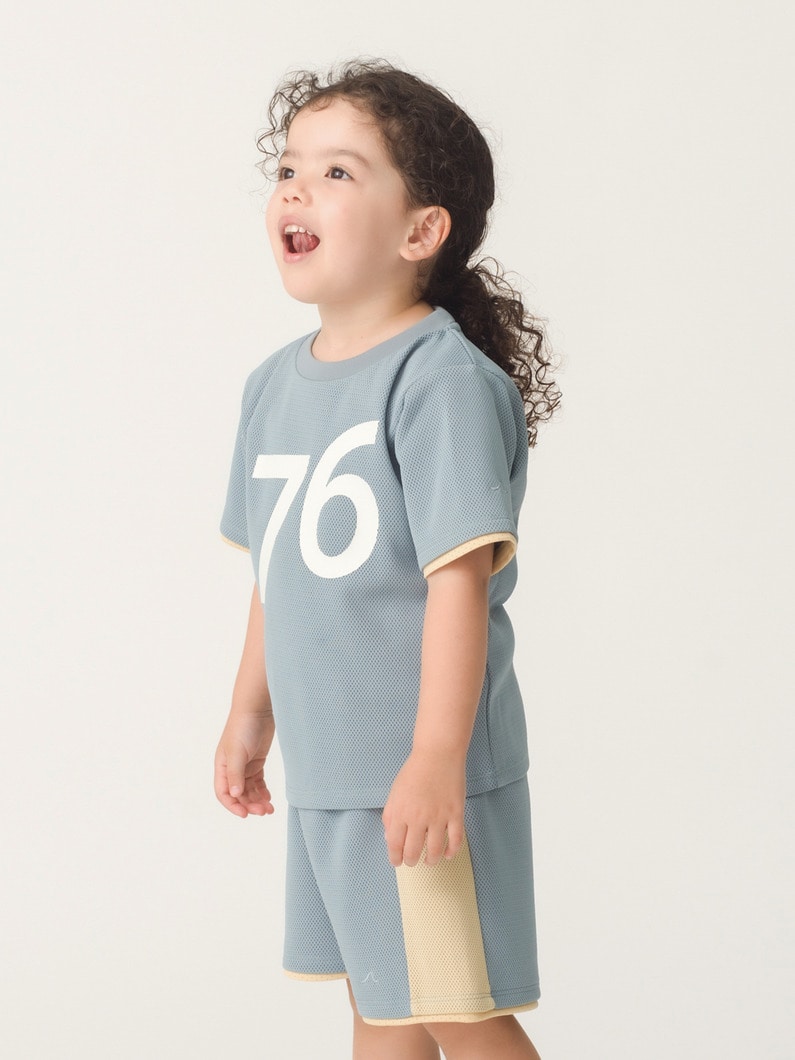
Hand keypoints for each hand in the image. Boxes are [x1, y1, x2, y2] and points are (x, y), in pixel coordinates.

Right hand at [214, 709, 275, 817]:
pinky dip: (262, 792)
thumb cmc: (243, 727)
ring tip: (269, 809)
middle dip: (249, 805)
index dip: (233, 806)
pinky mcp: (257, 762)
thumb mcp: (237, 752)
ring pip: (249, 791)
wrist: (257, 709)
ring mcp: (245, 765)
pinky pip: (258, 783)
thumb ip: (235, 774)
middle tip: (263, 811)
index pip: (223, 793)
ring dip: (257, 801)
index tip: (245, 814)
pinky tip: (269, 798)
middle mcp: (231, 769)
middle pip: (238, 795)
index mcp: (222, 767)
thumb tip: (235, 795)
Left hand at [382, 751, 465, 866]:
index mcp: (400, 812)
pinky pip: (456, 840)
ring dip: (431, 860)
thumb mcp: (394, 792)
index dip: (395, 857)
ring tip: (429, 861)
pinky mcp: (456, 814)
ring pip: (435, 850)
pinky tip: (447, 854)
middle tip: (412, 861)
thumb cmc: (414, 771)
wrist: (438, 754)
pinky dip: (452, 851)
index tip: (396, 861)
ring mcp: (438, 817)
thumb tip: (389, 838)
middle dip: (411, 861)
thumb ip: (389, 816)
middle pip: (413, 851)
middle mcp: (418, 818)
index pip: (394, 844)